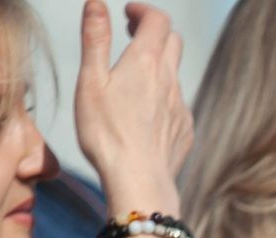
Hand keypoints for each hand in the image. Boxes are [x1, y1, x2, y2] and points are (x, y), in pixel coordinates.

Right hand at [74, 2, 192, 228]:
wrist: (139, 181)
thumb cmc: (107, 133)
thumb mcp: (91, 80)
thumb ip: (95, 39)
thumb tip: (96, 3)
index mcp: (146, 62)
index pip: (157, 20)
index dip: (144, 11)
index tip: (129, 13)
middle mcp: (169, 80)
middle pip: (173, 42)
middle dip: (154, 32)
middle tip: (133, 34)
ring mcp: (181, 107)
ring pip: (175, 75)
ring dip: (158, 67)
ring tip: (134, 77)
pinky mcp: (185, 131)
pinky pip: (178, 105)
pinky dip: (163, 98)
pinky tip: (145, 114)